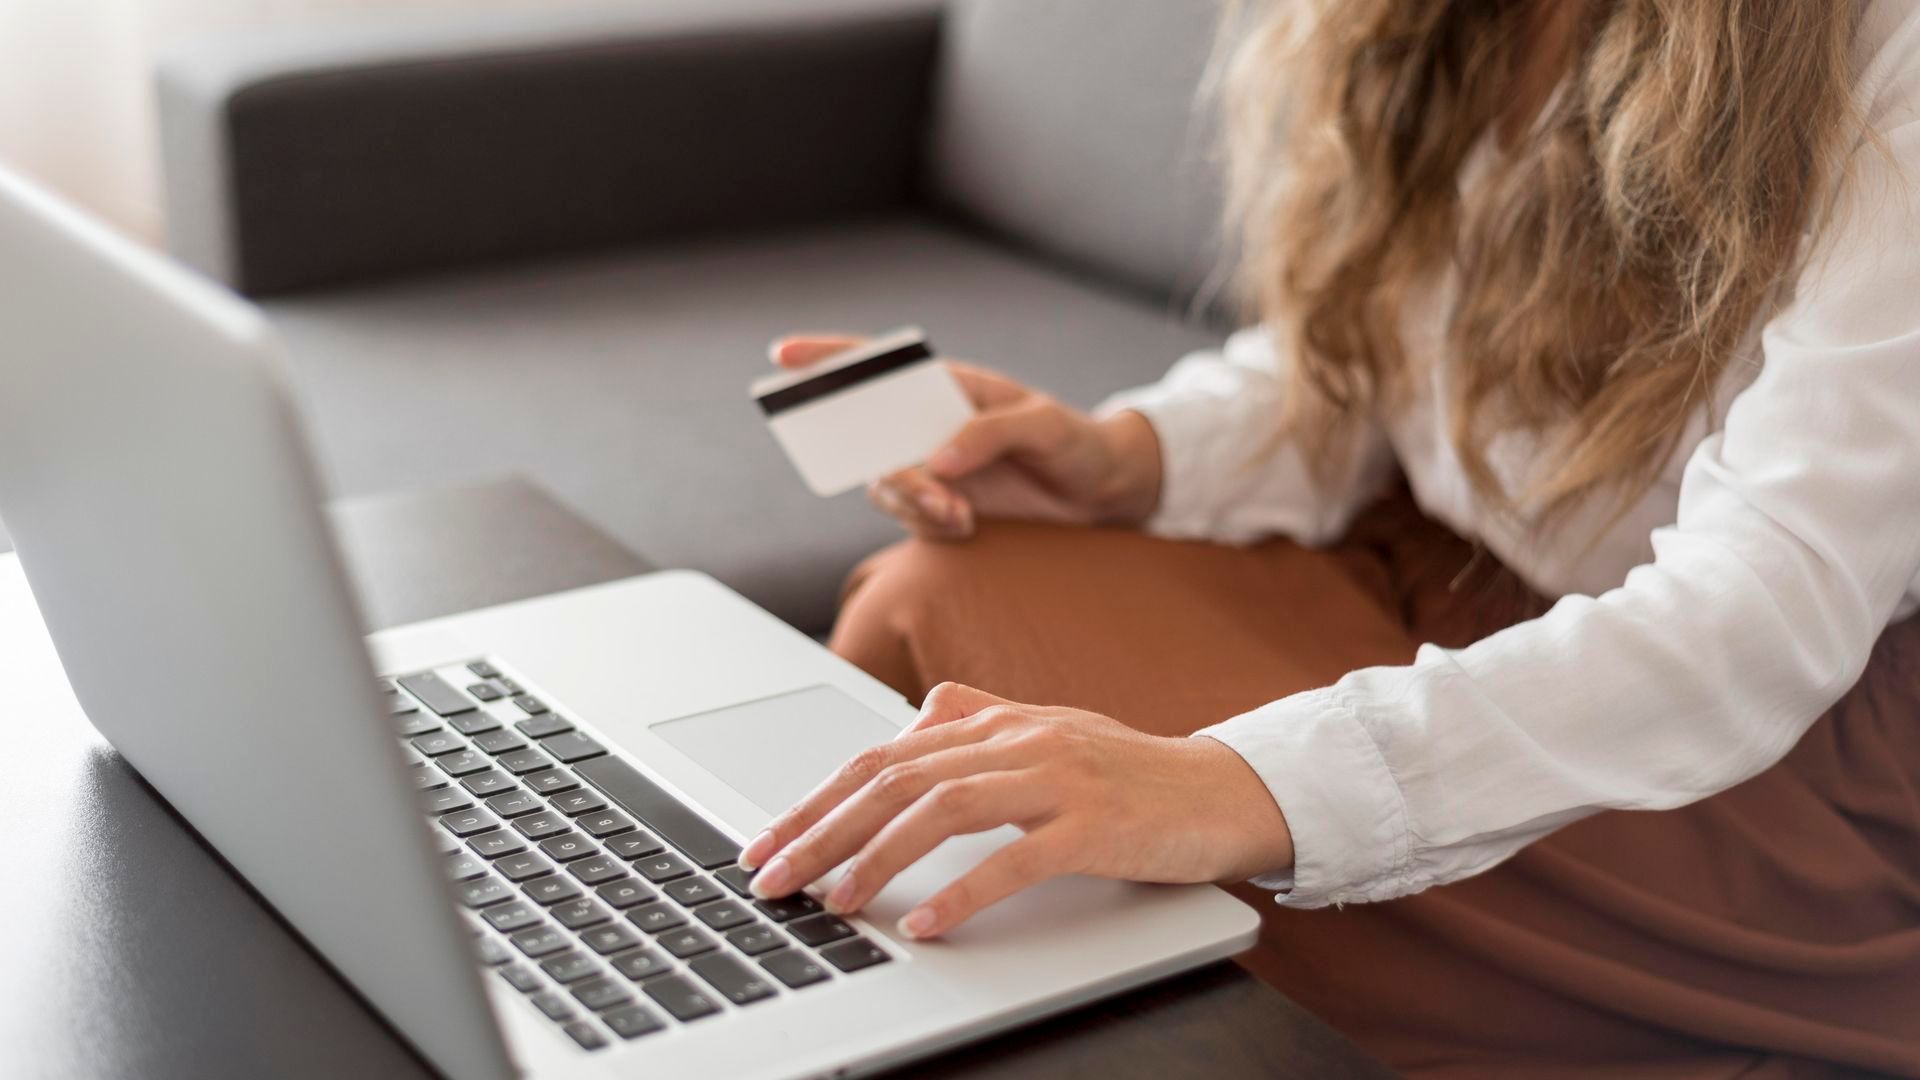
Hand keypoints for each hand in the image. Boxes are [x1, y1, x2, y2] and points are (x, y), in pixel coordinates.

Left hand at [735, 682, 1293, 939]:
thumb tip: (912, 719)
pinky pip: (1016, 858)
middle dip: (822, 830)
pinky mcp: (1094, 824)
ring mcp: (1057, 777)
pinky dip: (963, 892)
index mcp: (997, 722)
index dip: (817, 798)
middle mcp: (1019, 739)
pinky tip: (925, 923)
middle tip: (772, 877)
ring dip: (877, 857)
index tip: (768, 841)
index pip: (884, 755)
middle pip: (896, 778)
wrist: (1225, 790)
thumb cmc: (1131, 773)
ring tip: (835, 901)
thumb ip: (981, 719)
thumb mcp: (1048, 735)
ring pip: (943, 807)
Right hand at [770, 334, 1163, 538]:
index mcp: (948, 386)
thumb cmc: (1077, 443)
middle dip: (884, 464)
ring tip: (960, 515)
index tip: (785, 354)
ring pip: (885, 487)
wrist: (1105, 494)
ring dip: (913, 503)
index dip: (828, 358)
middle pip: (868, 436)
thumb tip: (937, 459)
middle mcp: (928, 426)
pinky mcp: (942, 509)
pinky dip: (932, 526)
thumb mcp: (1046, 426)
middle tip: (923, 487)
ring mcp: (931, 469)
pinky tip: (968, 526)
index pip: (877, 366)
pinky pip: (912, 520)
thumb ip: (992, 433)